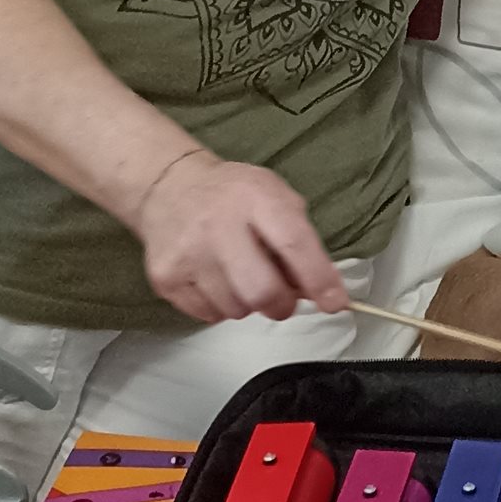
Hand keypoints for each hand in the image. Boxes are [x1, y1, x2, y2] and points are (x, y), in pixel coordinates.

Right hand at [134, 146, 348, 325]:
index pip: (293, 243)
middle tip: (282, 299)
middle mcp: (217, 224)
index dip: (319, 278)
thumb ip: (301, 241)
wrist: (168, 187)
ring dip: (248, 303)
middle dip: (282, 305)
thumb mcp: (275, 199)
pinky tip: (215, 278)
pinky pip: (209, 314)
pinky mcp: (165, 278)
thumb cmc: (233, 195)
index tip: (335, 302)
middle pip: (262, 291)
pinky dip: (221, 306)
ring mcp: (187, 253)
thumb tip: (320, 292)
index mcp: (254, 198)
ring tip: (240, 275)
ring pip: (236, 309)